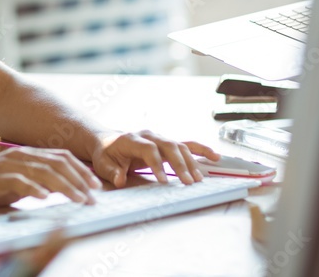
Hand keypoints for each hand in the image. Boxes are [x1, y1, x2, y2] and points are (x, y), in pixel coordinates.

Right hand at [0, 147, 101, 210]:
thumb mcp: (17, 183)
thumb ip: (36, 182)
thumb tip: (59, 190)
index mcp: (27, 154)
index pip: (61, 157)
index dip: (81, 170)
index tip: (95, 185)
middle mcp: (20, 156)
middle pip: (57, 164)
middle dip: (79, 179)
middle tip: (93, 196)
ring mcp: (8, 166)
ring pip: (43, 172)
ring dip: (64, 186)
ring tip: (78, 199)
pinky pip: (18, 181)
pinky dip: (34, 189)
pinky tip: (45, 198)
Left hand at [90, 130, 219, 187]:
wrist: (108, 142)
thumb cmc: (106, 155)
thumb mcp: (103, 164)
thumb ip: (113, 172)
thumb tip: (120, 180)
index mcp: (132, 139)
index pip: (149, 149)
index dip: (157, 165)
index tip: (164, 181)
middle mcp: (148, 135)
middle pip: (168, 146)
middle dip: (179, 164)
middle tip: (187, 182)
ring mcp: (159, 137)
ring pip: (179, 146)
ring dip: (191, 162)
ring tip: (198, 179)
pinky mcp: (167, 143)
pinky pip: (187, 144)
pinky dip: (201, 150)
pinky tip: (214, 157)